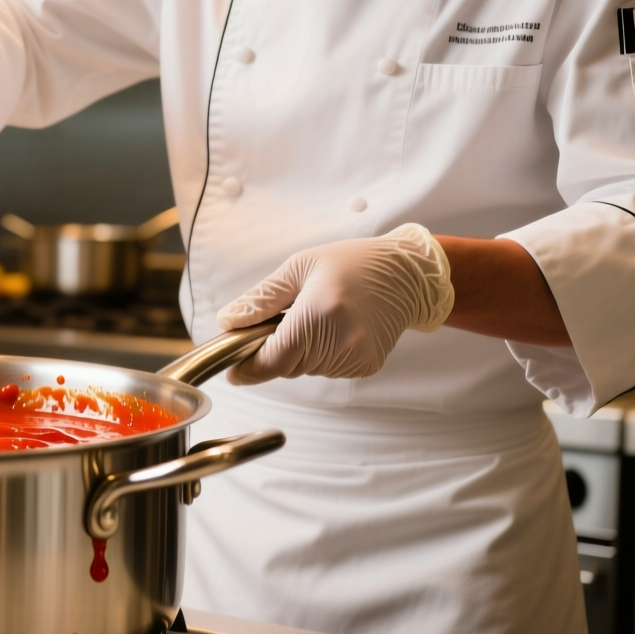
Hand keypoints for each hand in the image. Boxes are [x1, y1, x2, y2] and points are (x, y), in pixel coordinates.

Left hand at [216, 224, 454, 384]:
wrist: (406, 274)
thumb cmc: (352, 263)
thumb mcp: (298, 268)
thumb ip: (261, 299)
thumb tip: (228, 322)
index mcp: (320, 312)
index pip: (273, 359)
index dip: (248, 368)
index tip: (233, 370)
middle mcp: (341, 340)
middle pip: (286, 366)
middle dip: (275, 350)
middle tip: (282, 320)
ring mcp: (357, 357)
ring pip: (305, 369)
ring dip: (299, 351)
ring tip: (317, 316)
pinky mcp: (366, 366)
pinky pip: (327, 369)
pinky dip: (321, 354)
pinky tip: (334, 328)